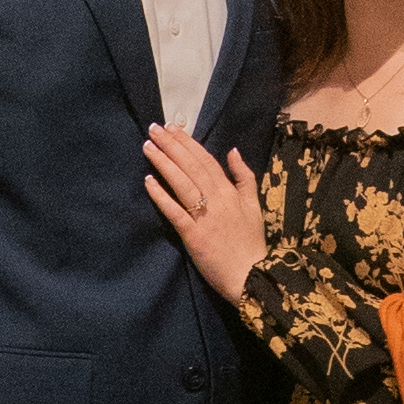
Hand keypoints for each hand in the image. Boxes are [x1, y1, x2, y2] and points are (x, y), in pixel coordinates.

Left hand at [142, 124, 265, 299]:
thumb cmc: (251, 242)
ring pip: (182, 184)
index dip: (187, 143)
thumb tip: (233, 151)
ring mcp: (204, 217)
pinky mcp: (193, 236)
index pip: (205, 160)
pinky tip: (148, 181)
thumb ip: (244, 177)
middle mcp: (216, 199)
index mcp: (230, 191)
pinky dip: (161, 196)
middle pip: (191, 166)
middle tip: (153, 128)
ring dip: (163, 163)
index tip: (172, 128)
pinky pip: (175, 212)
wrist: (252, 275)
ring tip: (147, 147)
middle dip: (171, 146)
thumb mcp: (255, 205)